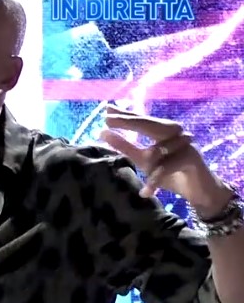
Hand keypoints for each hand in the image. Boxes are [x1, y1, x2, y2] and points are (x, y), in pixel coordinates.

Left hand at [99, 105, 232, 216]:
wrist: (198, 191)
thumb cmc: (170, 172)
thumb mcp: (143, 160)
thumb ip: (126, 146)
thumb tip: (103, 132)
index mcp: (163, 131)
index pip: (142, 120)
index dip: (124, 115)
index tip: (106, 110)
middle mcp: (176, 134)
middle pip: (151, 125)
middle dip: (129, 122)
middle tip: (107, 120)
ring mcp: (185, 145)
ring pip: (160, 149)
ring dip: (148, 159)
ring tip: (140, 166)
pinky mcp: (192, 160)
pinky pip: (169, 168)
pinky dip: (156, 180)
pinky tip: (145, 192)